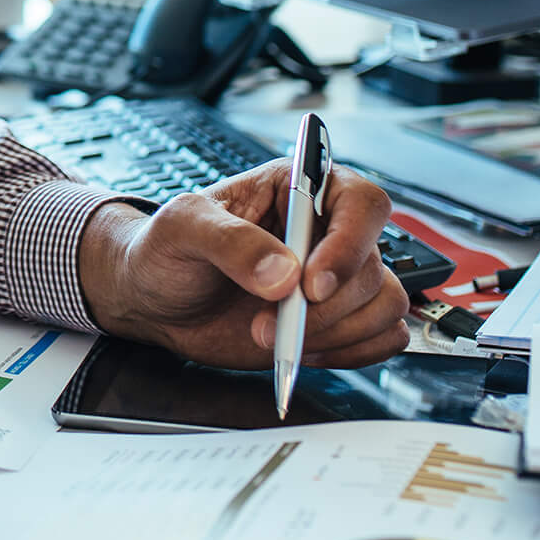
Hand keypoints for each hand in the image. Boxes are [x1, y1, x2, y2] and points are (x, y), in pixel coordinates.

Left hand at [75, 159, 409, 370]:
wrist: (155, 299)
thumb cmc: (166, 248)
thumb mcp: (182, 227)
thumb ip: (230, 241)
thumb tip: (283, 274)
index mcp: (299, 188)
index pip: (362, 202)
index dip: (349, 244)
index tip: (310, 284)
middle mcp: (326, 231)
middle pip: (371, 267)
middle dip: (321, 308)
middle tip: (264, 324)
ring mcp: (335, 277)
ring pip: (383, 305)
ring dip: (334, 333)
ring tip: (274, 338)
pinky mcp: (337, 319)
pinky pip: (383, 336)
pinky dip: (351, 352)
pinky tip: (303, 351)